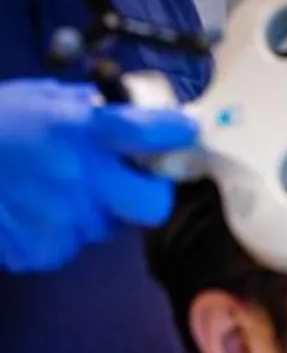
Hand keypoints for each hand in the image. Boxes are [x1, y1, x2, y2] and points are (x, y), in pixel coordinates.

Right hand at [0, 78, 197, 271]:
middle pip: (153, 206)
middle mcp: (83, 180)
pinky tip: (34, 210)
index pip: (154, 134)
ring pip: (108, 226)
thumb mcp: (45, 100)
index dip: (177, 133)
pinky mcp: (45, 251)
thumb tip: (141, 124)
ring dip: (95, 210)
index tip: (186, 131)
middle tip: (130, 182)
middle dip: (148, 195)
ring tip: (55, 189)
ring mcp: (66, 221)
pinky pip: (73, 244)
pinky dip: (60, 230)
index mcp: (84, 132)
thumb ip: (95, 114)